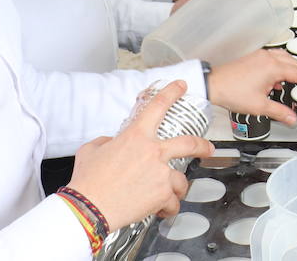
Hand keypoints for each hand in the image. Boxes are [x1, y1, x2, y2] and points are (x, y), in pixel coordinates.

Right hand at [66, 80, 212, 229]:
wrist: (88, 208)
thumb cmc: (88, 181)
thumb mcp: (91, 150)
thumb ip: (106, 142)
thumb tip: (112, 144)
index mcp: (136, 136)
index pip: (158, 105)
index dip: (172, 92)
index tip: (181, 86)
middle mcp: (153, 151)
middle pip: (189, 143)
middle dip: (203, 146)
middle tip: (207, 149)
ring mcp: (161, 173)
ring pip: (181, 180)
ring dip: (174, 189)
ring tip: (165, 196)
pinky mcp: (162, 194)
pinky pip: (172, 203)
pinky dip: (167, 208)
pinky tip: (158, 210)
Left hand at [210, 49, 296, 124]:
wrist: (213, 85)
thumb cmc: (232, 92)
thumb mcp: (259, 106)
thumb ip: (279, 112)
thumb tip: (292, 118)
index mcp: (273, 67)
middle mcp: (268, 58)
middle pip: (294, 62)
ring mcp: (260, 56)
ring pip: (284, 57)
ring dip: (293, 66)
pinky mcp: (253, 57)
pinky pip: (274, 57)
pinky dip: (282, 64)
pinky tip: (278, 77)